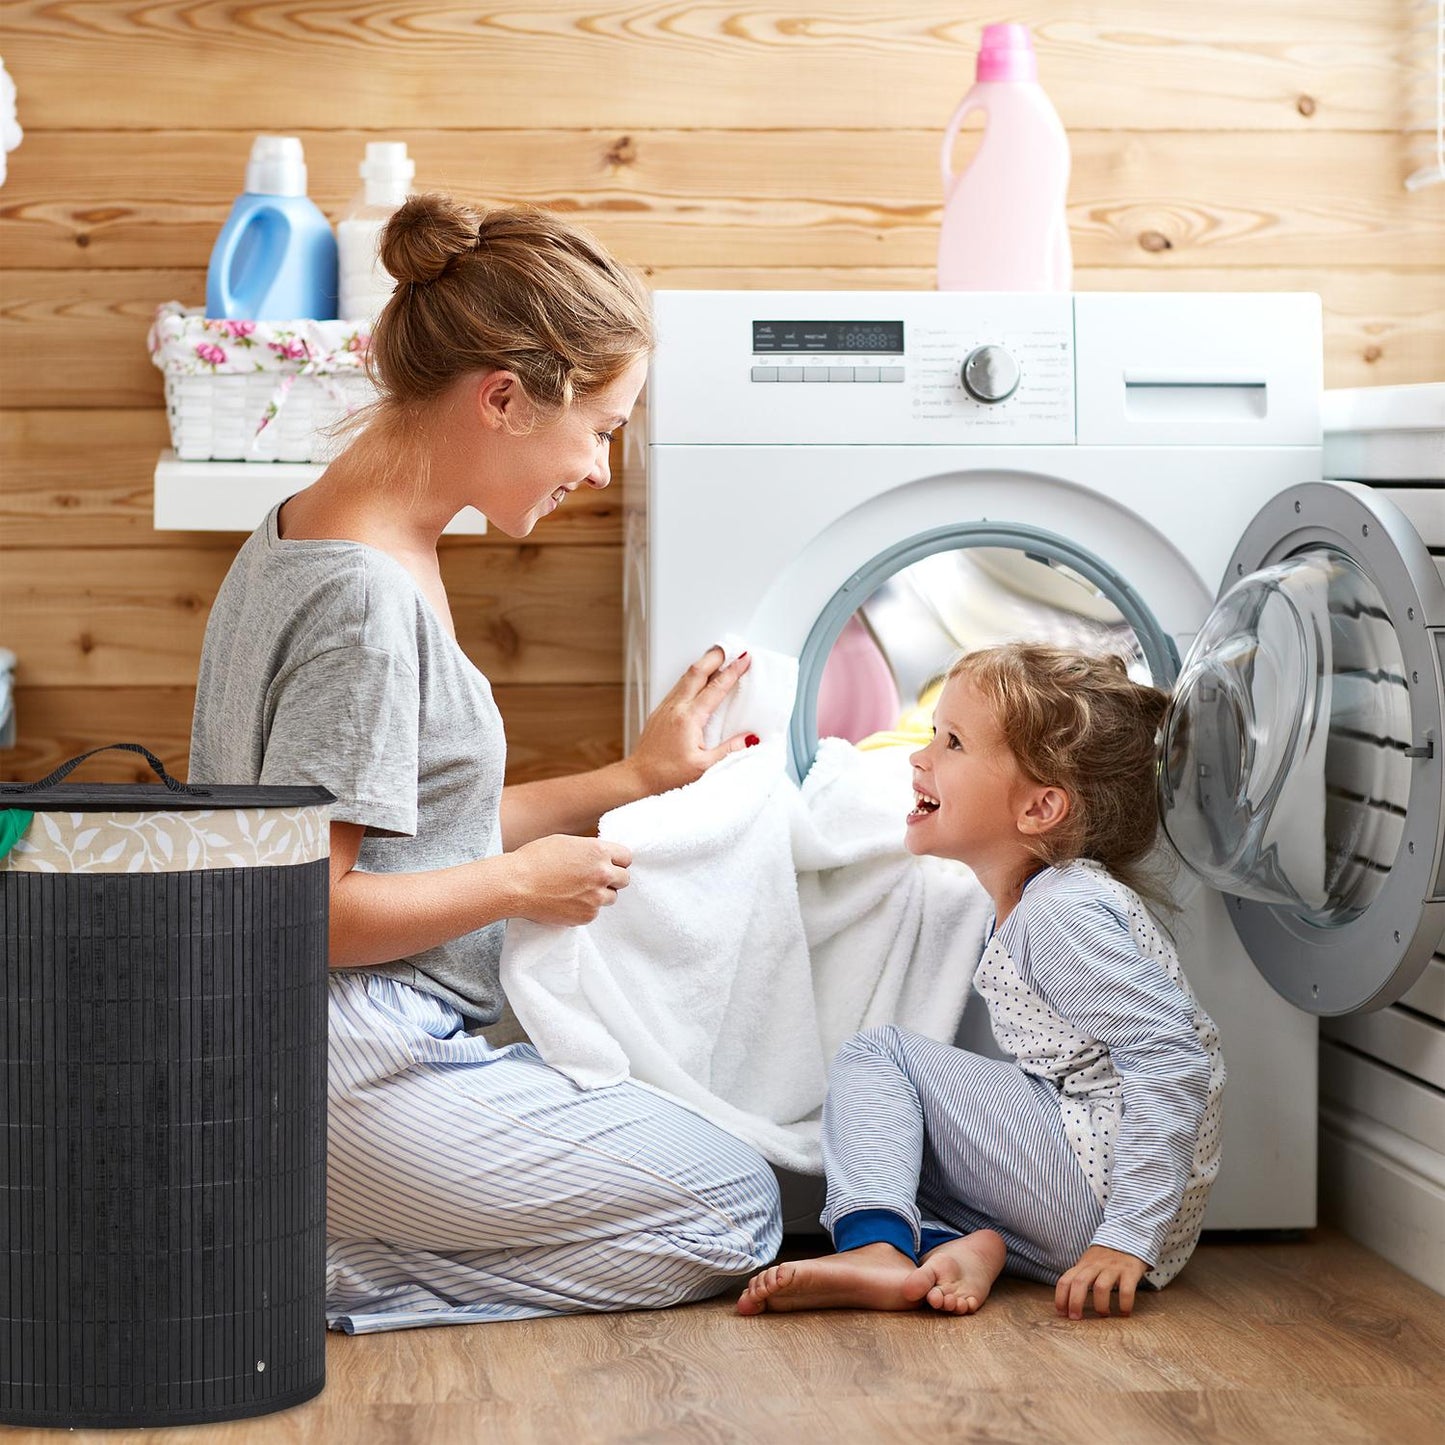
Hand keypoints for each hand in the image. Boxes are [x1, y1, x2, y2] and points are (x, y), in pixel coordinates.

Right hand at [507, 834, 631, 925]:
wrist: (515, 885)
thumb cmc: (534, 859)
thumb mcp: (566, 842)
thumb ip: (589, 850)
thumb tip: (602, 857)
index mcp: (598, 852)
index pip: (627, 857)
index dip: (617, 861)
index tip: (609, 864)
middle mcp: (602, 874)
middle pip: (624, 879)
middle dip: (612, 878)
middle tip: (594, 879)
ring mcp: (596, 897)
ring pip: (611, 897)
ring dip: (600, 894)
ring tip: (577, 891)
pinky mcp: (586, 916)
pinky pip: (595, 912)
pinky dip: (585, 908)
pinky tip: (567, 901)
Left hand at [626, 647, 755, 795]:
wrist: (638, 778)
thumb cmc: (666, 775)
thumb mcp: (704, 767)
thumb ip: (729, 750)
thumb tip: (749, 739)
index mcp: (688, 718)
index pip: (715, 688)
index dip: (732, 672)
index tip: (744, 660)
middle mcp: (675, 708)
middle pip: (696, 672)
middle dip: (715, 656)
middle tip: (731, 648)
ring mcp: (665, 708)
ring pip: (686, 677)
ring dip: (703, 665)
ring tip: (717, 658)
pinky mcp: (660, 713)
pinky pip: (678, 687)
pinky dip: (693, 678)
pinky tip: (698, 681)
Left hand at [1055, 1246, 1149, 1319]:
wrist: (1129, 1236)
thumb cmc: (1105, 1257)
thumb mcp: (1088, 1262)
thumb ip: (1079, 1277)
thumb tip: (1066, 1301)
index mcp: (1083, 1265)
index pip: (1065, 1280)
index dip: (1060, 1297)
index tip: (1061, 1313)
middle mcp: (1095, 1266)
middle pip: (1080, 1283)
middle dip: (1075, 1303)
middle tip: (1076, 1318)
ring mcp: (1113, 1268)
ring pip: (1101, 1287)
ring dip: (1100, 1305)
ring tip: (1103, 1314)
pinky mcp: (1130, 1271)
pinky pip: (1126, 1290)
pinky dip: (1124, 1304)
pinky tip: (1124, 1312)